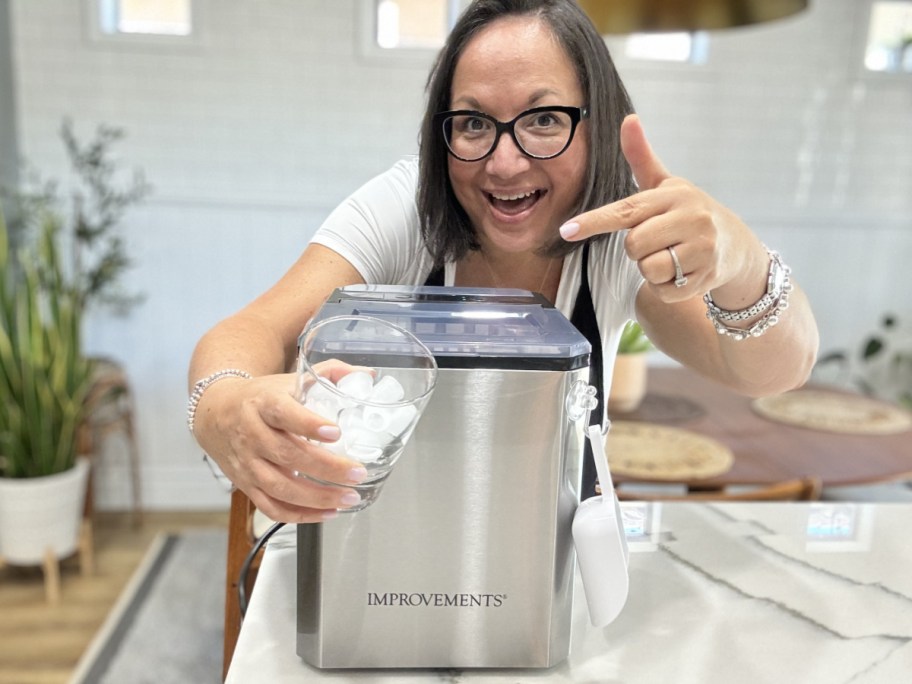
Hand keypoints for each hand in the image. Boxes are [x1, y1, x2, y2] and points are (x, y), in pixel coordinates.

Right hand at [192, 364, 368, 523]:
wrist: (216, 414)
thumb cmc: (260, 397)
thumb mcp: (289, 378)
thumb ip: (329, 373)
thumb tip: (366, 374)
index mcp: (263, 403)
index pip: (283, 413)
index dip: (308, 424)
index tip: (336, 432)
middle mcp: (252, 434)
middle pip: (288, 455)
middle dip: (326, 468)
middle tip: (357, 472)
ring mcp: (248, 463)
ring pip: (280, 487)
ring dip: (317, 497)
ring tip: (348, 498)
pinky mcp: (246, 485)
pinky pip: (271, 507)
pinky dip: (300, 515)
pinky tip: (327, 512)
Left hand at [559, 114, 765, 304]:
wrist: (735, 245)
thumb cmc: (688, 212)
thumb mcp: (666, 184)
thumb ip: (641, 158)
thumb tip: (628, 119)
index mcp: (674, 195)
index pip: (626, 210)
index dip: (594, 222)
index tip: (567, 231)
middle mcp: (691, 219)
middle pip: (633, 245)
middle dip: (637, 248)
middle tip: (658, 240)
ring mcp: (702, 249)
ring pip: (648, 269)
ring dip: (650, 269)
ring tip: (671, 256)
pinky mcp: (706, 277)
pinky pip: (662, 290)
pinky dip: (664, 287)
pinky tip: (681, 272)